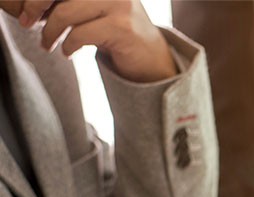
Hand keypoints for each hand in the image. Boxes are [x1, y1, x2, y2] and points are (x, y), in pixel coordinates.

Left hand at [1, 0, 175, 82]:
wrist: (151, 57)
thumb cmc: (114, 30)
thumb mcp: (89, 8)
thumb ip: (69, 1)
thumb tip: (31, 4)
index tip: (26, 11)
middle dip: (36, 6)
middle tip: (27, 23)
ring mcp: (120, 3)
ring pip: (66, 13)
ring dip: (51, 32)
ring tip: (48, 43)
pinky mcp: (123, 27)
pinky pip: (81, 34)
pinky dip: (68, 45)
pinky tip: (68, 51)